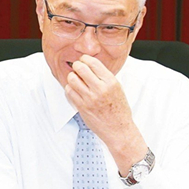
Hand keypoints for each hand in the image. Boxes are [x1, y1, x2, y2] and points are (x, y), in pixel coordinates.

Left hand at [65, 55, 146, 174]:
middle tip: (77, 68)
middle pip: (81, 68)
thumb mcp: (117, 88)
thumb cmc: (118, 110)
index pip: (94, 63)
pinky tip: (74, 90)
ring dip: (72, 77)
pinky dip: (69, 88)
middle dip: (77, 65)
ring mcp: (90, 98)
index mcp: (111, 82)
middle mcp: (100, 89)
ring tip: (75, 79)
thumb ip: (104, 77)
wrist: (118, 129)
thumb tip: (90, 65)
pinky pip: (69, 92)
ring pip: (72, 79)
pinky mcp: (82, 107)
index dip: (85, 59)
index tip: (83, 60)